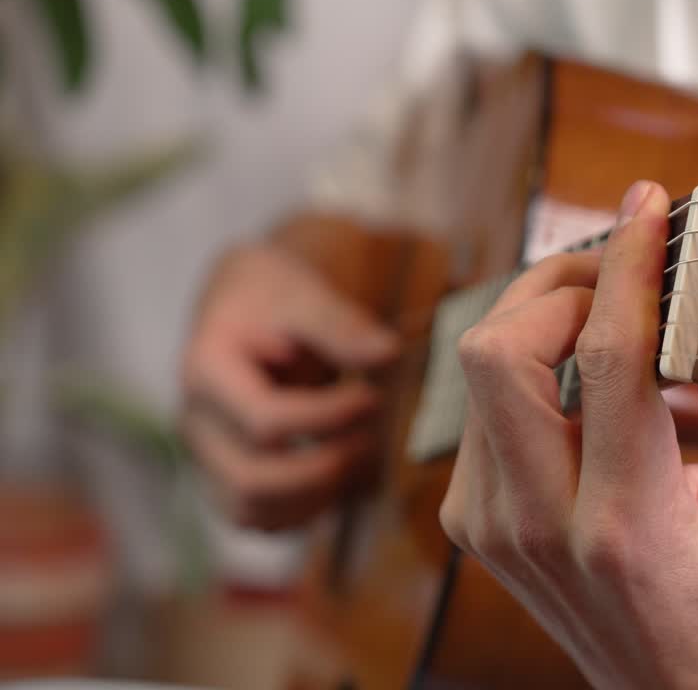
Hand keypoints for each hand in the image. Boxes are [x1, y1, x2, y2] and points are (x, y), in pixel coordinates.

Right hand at [181, 242, 398, 529]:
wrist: (245, 304)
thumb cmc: (273, 295)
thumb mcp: (303, 292)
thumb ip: (340, 325)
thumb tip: (387, 354)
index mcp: (205, 372)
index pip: (265, 421)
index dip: (328, 419)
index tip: (372, 397)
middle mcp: (196, 423)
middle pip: (252, 481)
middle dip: (325, 467)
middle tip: (370, 437)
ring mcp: (206, 457)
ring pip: (251, 512)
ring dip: (316, 496)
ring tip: (358, 455)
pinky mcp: (226, 479)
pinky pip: (260, 520)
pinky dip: (304, 510)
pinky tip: (341, 474)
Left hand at [440, 181, 697, 688]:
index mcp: (626, 527)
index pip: (609, 359)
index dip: (627, 266)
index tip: (647, 210)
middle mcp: (537, 525)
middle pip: (496, 350)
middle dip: (557, 282)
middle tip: (619, 267)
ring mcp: (491, 525)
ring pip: (481, 368)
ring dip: (544, 319)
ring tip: (613, 317)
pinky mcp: (474, 517)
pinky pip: (485, 406)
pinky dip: (535, 367)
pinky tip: (590, 379)